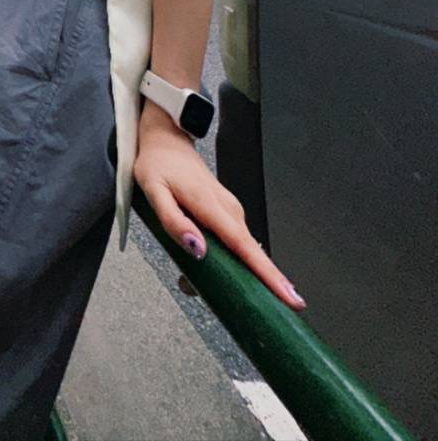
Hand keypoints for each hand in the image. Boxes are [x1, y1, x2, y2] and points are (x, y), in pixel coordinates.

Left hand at [134, 106, 305, 310]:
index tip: (290, 297)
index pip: (245, 247)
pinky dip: (230, 261)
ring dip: (234, 275)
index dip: (268, 274)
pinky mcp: (229, 213)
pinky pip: (236, 243)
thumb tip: (196, 249)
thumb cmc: (157, 166)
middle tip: (236, 304)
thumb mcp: (153, 192)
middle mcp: (229, 210)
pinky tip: (211, 269)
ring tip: (200, 286)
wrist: (166, 140)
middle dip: (255, 285)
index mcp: (212, 207)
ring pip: (242, 251)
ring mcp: (232, 211)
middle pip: (251, 255)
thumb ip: (173, 221)